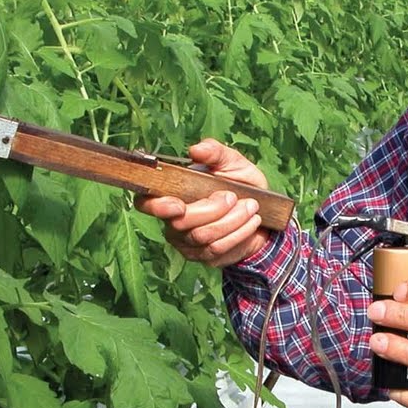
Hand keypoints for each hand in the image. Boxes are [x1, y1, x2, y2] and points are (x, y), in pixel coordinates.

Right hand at [135, 139, 271, 267]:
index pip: (146, 204)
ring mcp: (187, 243)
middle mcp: (173, 222)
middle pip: (180, 223)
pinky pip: (218, 249)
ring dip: (232, 220)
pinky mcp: (204, 257)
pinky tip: (251, 221)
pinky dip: (239, 233)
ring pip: (203, 237)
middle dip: (212, 210)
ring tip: (250, 207)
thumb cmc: (240, 183)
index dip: (157, 207)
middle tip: (233, 196)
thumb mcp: (232, 163)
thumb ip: (215, 152)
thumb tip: (196, 150)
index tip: (179, 205)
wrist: (262, 212)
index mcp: (171, 195)